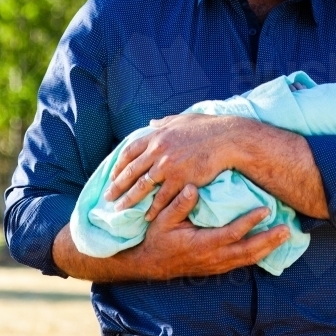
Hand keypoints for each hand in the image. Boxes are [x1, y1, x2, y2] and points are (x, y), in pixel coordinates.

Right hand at [53, 184, 289, 281]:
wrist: (148, 264)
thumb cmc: (155, 238)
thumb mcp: (161, 219)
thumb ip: (177, 204)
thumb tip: (193, 188)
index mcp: (201, 244)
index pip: (231, 233)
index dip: (249, 222)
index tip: (265, 210)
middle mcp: (212, 258)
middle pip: (247, 251)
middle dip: (269, 240)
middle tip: (287, 228)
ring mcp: (216, 265)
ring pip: (247, 259)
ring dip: (267, 248)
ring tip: (285, 235)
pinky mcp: (217, 267)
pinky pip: (242, 262)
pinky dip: (257, 254)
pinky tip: (269, 246)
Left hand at [104, 113, 247, 221]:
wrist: (228, 139)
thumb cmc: (207, 127)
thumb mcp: (182, 119)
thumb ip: (164, 122)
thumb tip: (151, 123)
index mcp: (157, 136)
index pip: (130, 152)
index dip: (119, 165)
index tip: (113, 176)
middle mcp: (158, 151)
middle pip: (131, 171)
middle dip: (117, 186)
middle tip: (108, 197)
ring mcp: (168, 166)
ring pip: (142, 187)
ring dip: (129, 200)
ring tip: (120, 210)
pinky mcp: (180, 180)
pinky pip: (162, 198)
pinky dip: (153, 208)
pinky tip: (147, 216)